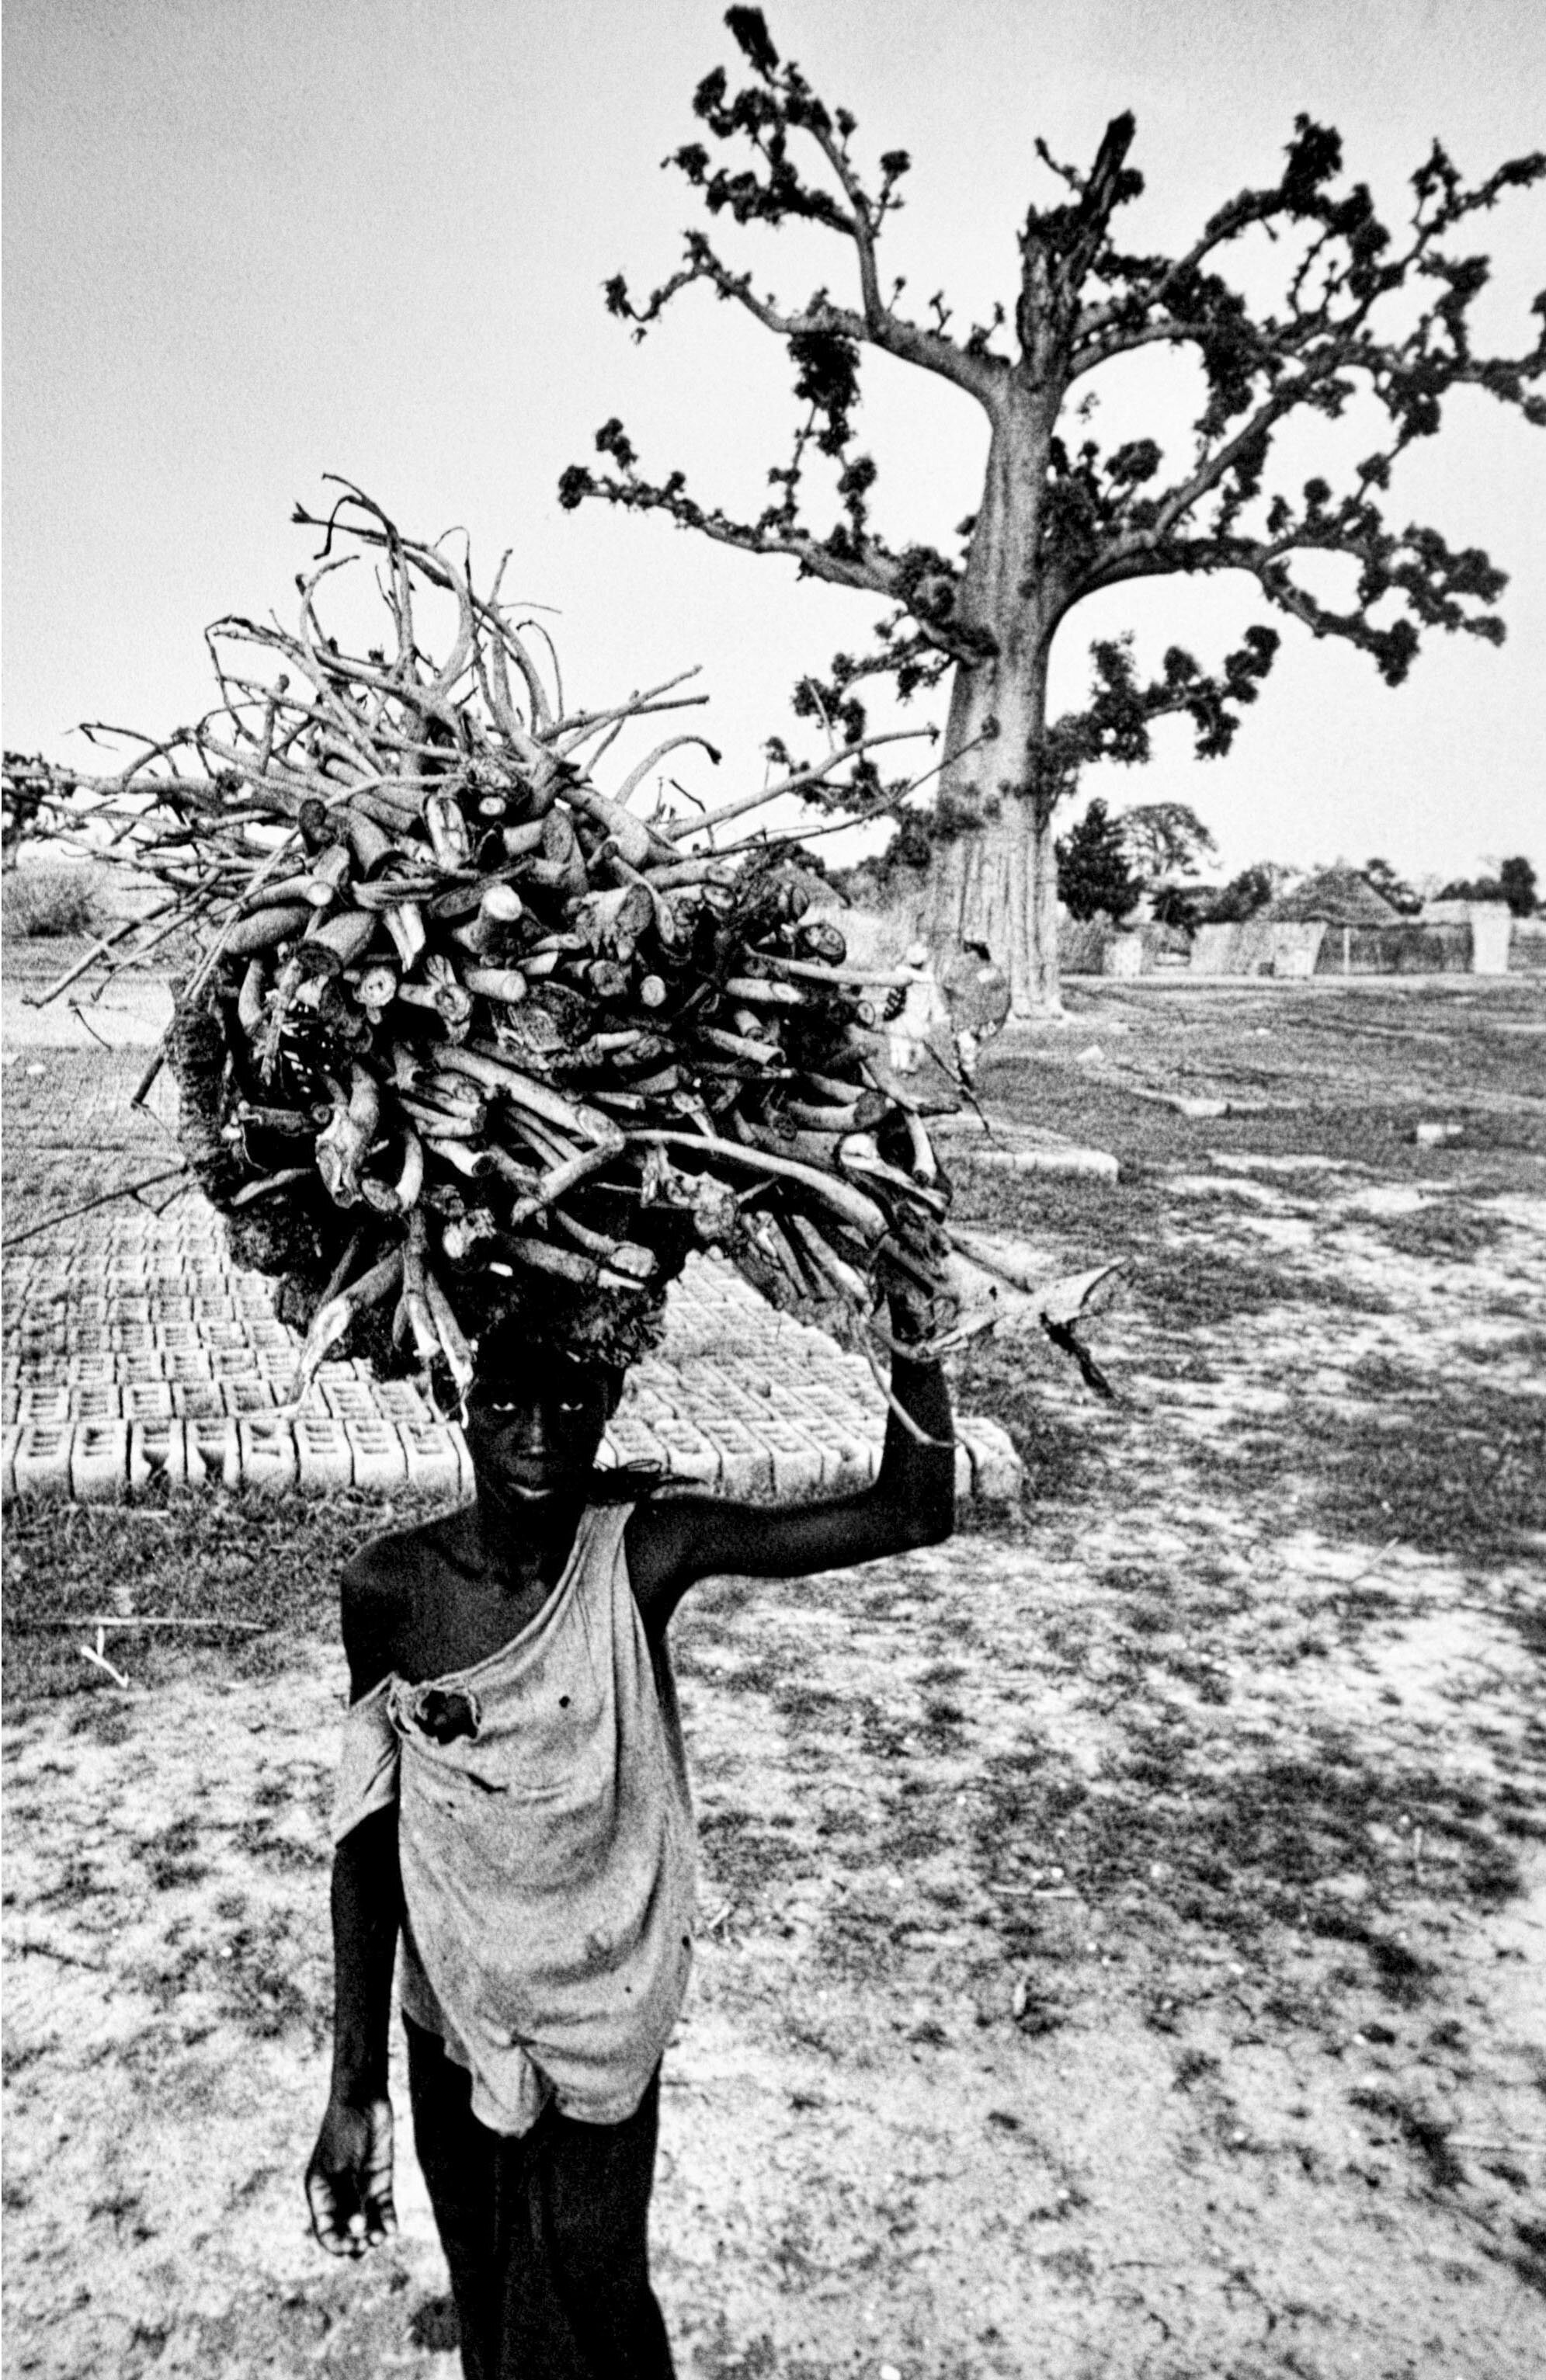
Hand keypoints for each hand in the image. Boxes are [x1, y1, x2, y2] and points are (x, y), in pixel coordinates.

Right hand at [306, 2091, 397, 2258]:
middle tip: (368, 2242)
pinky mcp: (380, 2181)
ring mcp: (361, 2189)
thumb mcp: (344, 2165)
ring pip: (367, 2224)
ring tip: (382, 2236)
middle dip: (357, 2243)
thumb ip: (350, 2196)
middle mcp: (340, 2195)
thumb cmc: (346, 2129)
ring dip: (374, 2235)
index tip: (350, 2245)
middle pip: (347, 2232)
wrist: (364, 2098)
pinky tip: (392, 2227)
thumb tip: (357, 2230)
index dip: (336, 2243)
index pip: (325, 2230)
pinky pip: (383, 2209)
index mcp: (321, 2193)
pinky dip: (387, 2221)